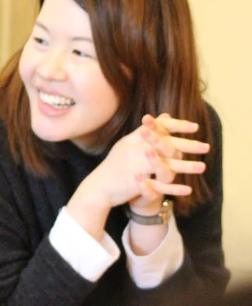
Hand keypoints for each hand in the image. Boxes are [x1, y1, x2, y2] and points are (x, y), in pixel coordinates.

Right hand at [67, 113, 207, 239]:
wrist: (98, 186)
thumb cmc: (116, 164)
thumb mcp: (129, 143)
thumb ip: (148, 130)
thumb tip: (166, 115)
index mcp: (132, 139)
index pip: (157, 128)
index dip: (177, 126)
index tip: (195, 127)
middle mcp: (133, 151)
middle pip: (165, 145)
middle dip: (187, 145)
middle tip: (206, 147)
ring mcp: (134, 167)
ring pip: (165, 166)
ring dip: (185, 167)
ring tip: (202, 167)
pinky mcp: (134, 184)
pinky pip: (158, 186)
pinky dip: (173, 189)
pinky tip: (188, 190)